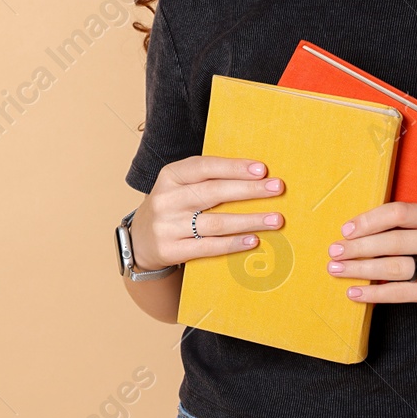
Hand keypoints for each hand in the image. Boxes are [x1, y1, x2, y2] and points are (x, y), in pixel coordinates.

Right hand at [133, 156, 286, 271]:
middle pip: (213, 193)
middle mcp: (166, 199)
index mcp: (170, 176)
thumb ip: (208, 179)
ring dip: (249, 220)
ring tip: (275, 219)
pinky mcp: (170, 250)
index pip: (205, 167)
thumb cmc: (172, 207)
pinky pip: (207, 247)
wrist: (139, 241)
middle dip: (249, 190)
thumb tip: (255, 176)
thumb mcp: (179, 186)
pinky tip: (253, 240)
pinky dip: (233, 244)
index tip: (262, 169)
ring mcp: (166, 226)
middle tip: (277, 188)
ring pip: (215, 222)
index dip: (234, 167)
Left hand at [327, 201, 416, 312]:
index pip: (399, 214)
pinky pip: (402, 293)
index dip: (369, 221)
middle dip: (358, 247)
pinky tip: (355, 292)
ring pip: (394, 268)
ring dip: (360, 269)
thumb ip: (406, 224)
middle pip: (393, 242)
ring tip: (336, 270)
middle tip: (333, 251)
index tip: (346, 230)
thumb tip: (356, 231)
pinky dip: (375, 293)